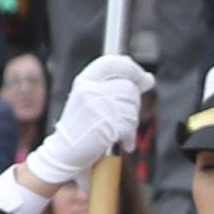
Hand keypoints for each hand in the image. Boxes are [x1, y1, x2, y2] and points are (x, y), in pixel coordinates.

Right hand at [21, 52, 151, 190]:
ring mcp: (96, 107)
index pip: (112, 62)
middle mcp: (88, 90)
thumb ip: (118, 85)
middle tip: (120, 116)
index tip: (143, 78)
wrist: (66, 151)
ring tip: (116, 129)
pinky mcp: (104, 125)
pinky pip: (130, 127)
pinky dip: (129, 137)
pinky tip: (120, 140)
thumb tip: (148, 78)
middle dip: (132, 104)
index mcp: (85, 80)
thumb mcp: (94, 98)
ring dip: (131, 122)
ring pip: (132, 107)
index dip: (131, 68)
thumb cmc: (82, 125)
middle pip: (129, 87)